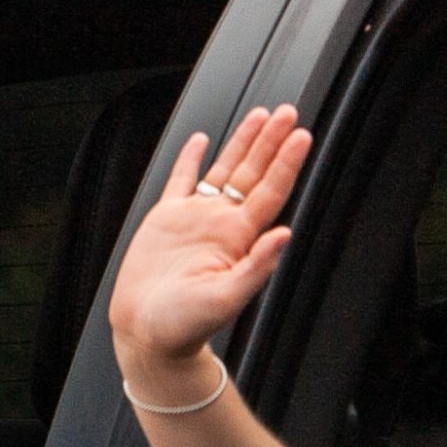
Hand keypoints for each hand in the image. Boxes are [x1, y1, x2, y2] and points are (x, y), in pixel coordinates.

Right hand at [108, 106, 312, 393]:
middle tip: (287, 113)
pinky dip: (190, 159)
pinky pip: (181, 181)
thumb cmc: (184, 325)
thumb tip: (285, 235)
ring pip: (224, 171)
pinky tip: (201, 141)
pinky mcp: (166, 220)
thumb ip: (257, 267)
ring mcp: (194, 219)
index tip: (300, 137)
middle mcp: (221, 224)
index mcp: (238, 240)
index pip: (270, 192)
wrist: (147, 333)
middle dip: (270, 142)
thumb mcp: (225, 299)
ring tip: (260, 116)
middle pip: (252, 173)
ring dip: (242, 143)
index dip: (285, 163)